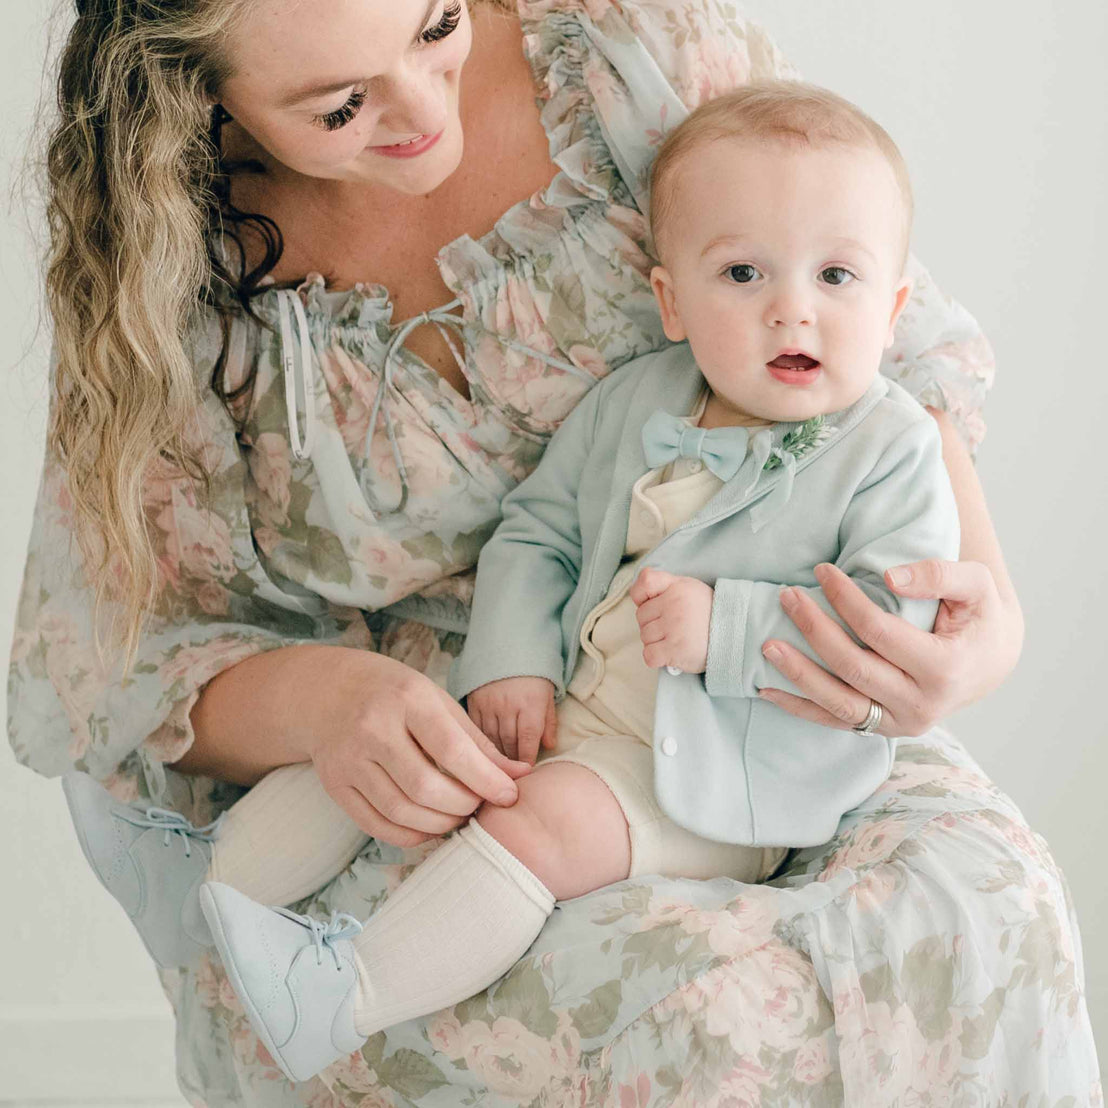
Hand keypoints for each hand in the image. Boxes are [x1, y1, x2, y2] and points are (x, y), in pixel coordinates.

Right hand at [307, 651, 535, 847]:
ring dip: (439, 825)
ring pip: (401, 811)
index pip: (452, 750)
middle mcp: (373, 729)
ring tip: (458, 816)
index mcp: (407, 699)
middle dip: (463, 806)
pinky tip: (429, 827)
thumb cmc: (392, 692)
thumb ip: (476, 740)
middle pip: (425, 787)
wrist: (324, 690)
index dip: (485, 779)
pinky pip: (376, 824)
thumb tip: (519, 775)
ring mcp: (349, 759)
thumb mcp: (436, 700)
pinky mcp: (335, 785)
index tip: (509, 795)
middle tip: (480, 806)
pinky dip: (409, 835)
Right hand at [466, 677, 557, 764]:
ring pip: (491, 739)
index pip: (528, 740)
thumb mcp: (548, 695)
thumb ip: (549, 721)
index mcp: (531, 704)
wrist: (508, 649)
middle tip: (514, 773)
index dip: (527, 759)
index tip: (527, 771)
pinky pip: (476, 728)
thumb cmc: (533, 676)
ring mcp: (489, 704)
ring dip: (497, 754)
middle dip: (512, 761)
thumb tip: (549, 747)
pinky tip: (485, 749)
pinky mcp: (474, 702)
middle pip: (509, 743)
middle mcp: (509, 706)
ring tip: (500, 765)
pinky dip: (480, 741)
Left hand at [629, 567, 713, 672]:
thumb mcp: (690, 588)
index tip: (652, 604)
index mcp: (677, 587)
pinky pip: (649, 655)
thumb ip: (665, 585)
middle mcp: (673, 604)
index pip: (644, 582)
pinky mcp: (674, 649)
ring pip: (645, 637)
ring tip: (676, 639)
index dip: (642, 597)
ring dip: (656, 642)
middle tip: (673, 627)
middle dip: (653, 623)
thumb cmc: (708, 613)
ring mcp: (673, 627)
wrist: (734, 636)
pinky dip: (656, 658)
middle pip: (641, 616)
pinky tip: (670, 653)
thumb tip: (640, 597)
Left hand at [758, 560, 1023, 735]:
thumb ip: (939, 574)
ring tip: (767, 644)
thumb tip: (888, 578)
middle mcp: (921, 705)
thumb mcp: (976, 586)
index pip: (880, 632)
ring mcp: (899, 723)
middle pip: (853, 667)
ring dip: (798, 674)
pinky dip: (798, 707)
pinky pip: (834, 722)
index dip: (846, 600)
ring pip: (838, 704)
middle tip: (787, 596)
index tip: (822, 571)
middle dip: (815, 630)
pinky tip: (766, 689)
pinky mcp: (882, 730)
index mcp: (945, 669)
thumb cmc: (978, 616)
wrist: (989, 662)